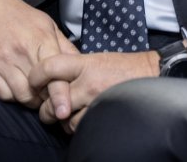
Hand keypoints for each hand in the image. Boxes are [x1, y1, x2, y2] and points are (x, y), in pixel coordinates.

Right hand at [0, 0, 78, 108]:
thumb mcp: (46, 24)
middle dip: (46, 98)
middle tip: (48, 95)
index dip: (61, 95)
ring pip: (21, 96)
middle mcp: (21, 50)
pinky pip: (3, 94)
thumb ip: (64, 47)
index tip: (64, 111)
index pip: (54, 74)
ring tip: (32, 91)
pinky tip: (15, 85)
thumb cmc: (19, 16)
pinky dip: (12, 95)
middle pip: (38, 91)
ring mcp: (2, 59)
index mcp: (41, 39)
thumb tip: (81, 67)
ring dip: (29, 100)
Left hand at [31, 50, 158, 132]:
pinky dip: (78, 128)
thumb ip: (75, 67)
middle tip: (47, 111)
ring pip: (66, 120)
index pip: (51, 66)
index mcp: (85, 63)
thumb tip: (52, 75)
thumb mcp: (97, 59)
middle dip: (47, 109)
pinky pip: (82, 128)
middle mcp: (88, 82)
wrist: (154, 74)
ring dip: (63, 122)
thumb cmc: (124, 67)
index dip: (36, 75)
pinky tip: (82, 122)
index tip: (32, 81)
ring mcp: (97, 101)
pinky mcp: (105, 115)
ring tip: (67, 118)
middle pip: (54, 100)